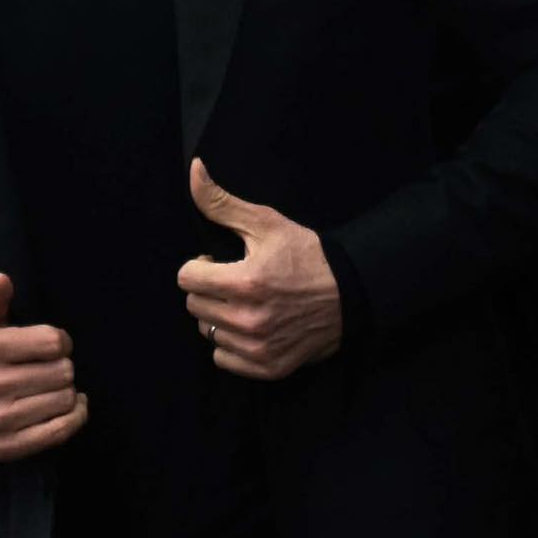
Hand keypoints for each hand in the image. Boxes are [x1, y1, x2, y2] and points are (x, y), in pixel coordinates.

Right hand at [0, 272, 87, 460]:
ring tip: (52, 388)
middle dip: (63, 368)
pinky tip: (71, 407)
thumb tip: (2, 278)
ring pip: (66, 399)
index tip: (52, 346)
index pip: (52, 341)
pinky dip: (75, 416)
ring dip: (68, 392)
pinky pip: (61, 430)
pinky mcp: (7, 447)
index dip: (60, 341)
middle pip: (63, 371)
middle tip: (51, 370)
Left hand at [177, 159, 341, 379]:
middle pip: (193, 306)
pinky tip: (250, 327)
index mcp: (244, 282)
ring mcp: (258, 348)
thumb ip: (221, 202)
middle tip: (233, 281)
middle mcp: (248, 320)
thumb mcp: (266, 222)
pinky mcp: (268, 367)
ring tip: (243, 303)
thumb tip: (194, 169)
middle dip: (208, 289)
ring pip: (207, 333)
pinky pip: (224, 359)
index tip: (219, 262)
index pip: (186, 278)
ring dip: (218, 317)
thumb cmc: (306, 255)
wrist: (350, 293)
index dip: (200, 265)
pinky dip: (231, 345)